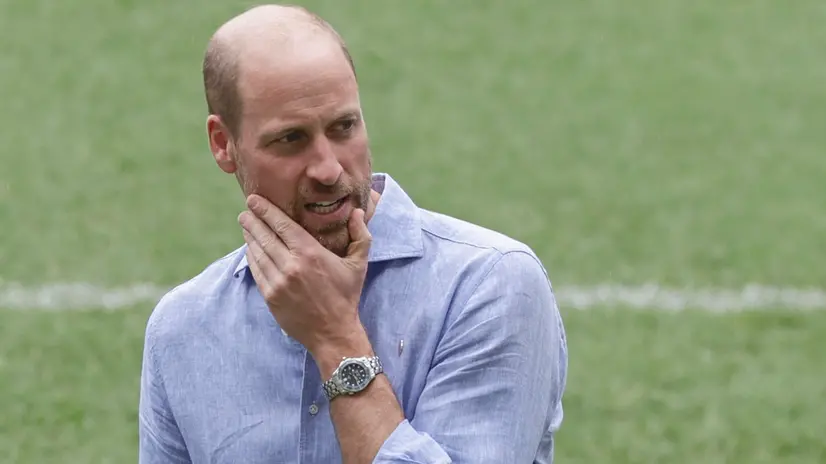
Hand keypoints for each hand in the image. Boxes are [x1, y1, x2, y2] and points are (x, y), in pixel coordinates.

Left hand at [238, 194, 372, 358]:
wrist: (333, 333)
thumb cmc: (346, 296)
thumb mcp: (359, 264)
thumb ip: (361, 235)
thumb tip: (358, 211)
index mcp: (310, 253)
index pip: (281, 225)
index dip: (266, 210)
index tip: (254, 200)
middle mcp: (291, 265)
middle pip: (264, 236)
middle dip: (252, 220)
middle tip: (246, 210)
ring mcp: (277, 282)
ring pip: (257, 252)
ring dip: (250, 237)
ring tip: (246, 226)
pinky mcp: (270, 296)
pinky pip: (256, 270)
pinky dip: (251, 256)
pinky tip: (250, 248)